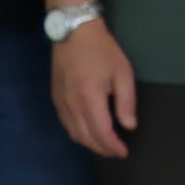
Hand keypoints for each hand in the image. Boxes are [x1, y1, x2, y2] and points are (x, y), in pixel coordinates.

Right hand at [49, 20, 137, 158]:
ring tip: (105, 145)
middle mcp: (71, 105)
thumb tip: (129, 126)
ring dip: (89, 143)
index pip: (101, 133)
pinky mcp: (55, 98)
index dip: (113, 146)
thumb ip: (126, 102)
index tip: (125, 152)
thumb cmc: (102, 51)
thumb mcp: (123, 74)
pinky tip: (89, 132)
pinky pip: (66, 124)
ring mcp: (60, 102)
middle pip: (86, 138)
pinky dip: (78, 133)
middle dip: (102, 149)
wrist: (73, 33)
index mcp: (89, 99)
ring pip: (73, 133)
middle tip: (117, 152)